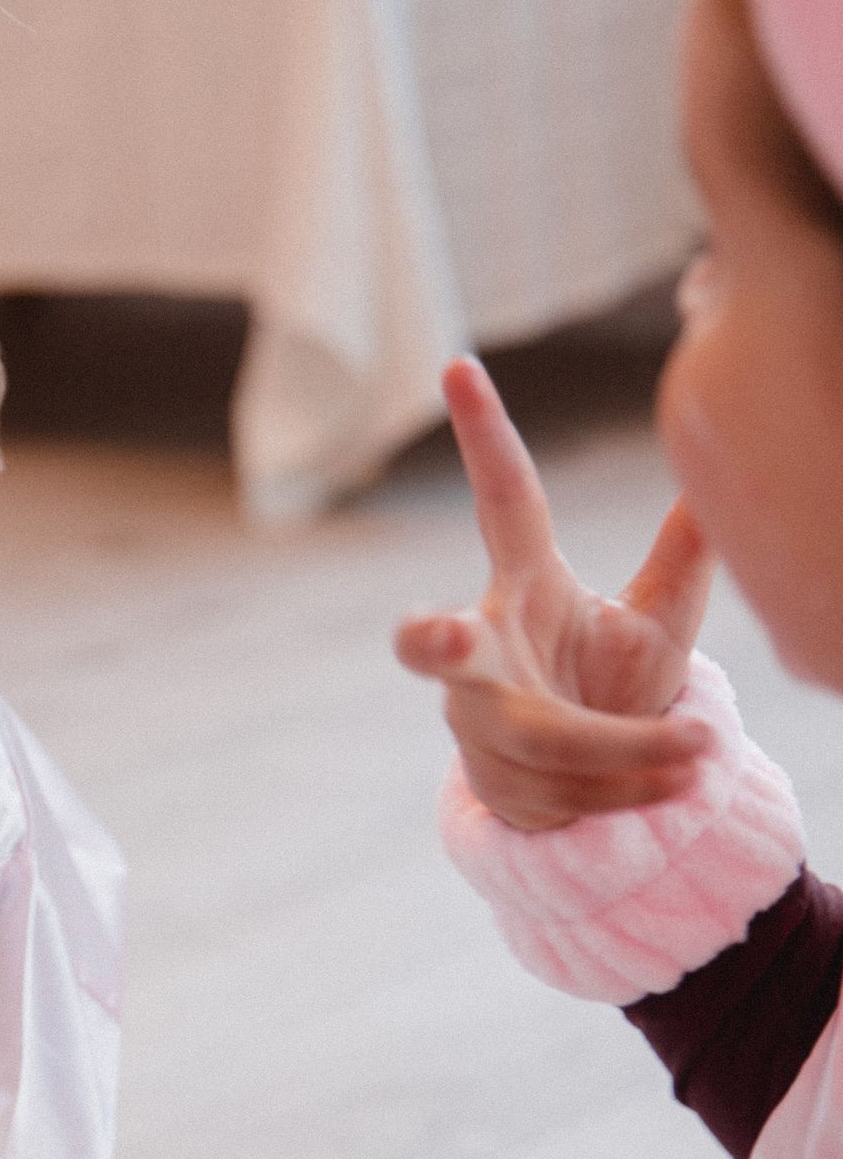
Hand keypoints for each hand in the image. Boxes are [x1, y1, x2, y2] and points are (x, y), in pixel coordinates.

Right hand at [395, 357, 716, 831]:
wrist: (574, 790)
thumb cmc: (606, 685)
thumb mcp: (656, 621)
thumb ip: (684, 554)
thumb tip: (725, 475)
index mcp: (523, 588)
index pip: (503, 504)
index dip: (483, 438)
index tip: (459, 368)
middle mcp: (484, 653)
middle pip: (438, 649)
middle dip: (433, 643)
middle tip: (441, 636)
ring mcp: (479, 723)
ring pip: (548, 738)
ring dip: (629, 747)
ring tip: (698, 753)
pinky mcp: (494, 783)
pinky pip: (571, 788)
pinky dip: (635, 788)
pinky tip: (678, 786)